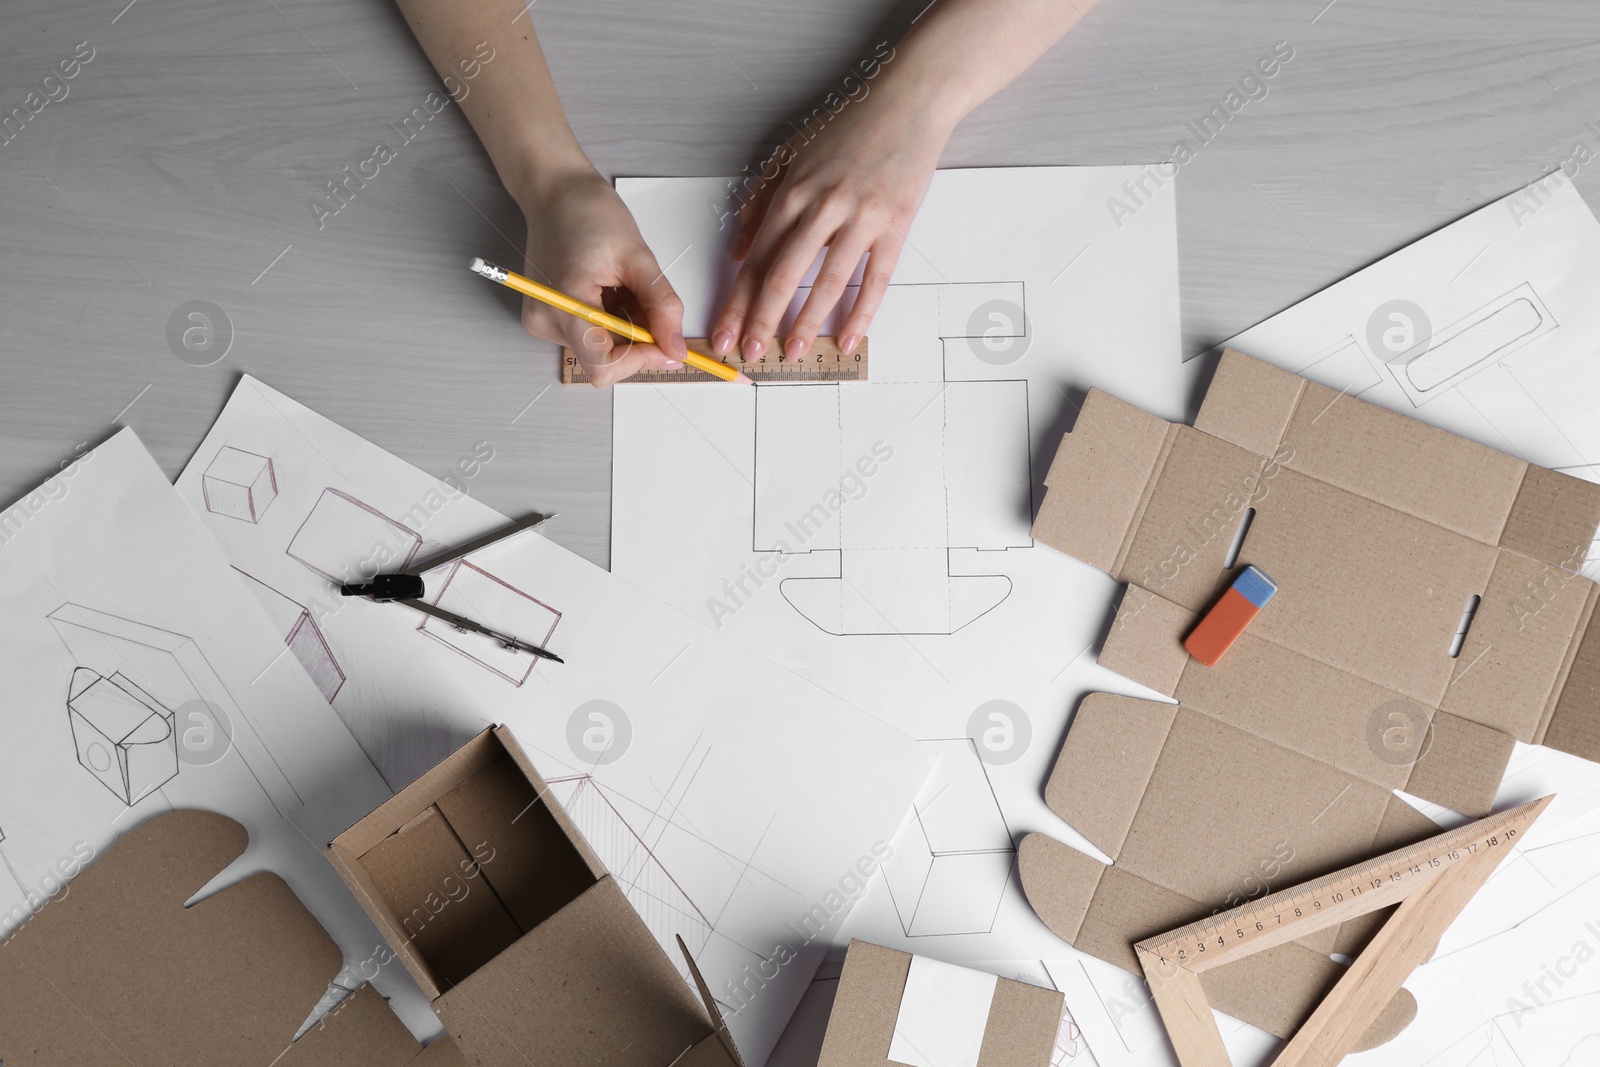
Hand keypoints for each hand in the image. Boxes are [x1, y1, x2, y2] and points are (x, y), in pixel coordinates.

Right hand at [515, 168, 686, 387]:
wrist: (556, 193)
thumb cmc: (589, 213)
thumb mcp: (638, 256)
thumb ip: (662, 306)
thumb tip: (676, 350)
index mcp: (565, 302)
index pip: (603, 365)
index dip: (640, 360)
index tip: (666, 342)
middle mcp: (547, 320)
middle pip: (604, 360)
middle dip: (637, 339)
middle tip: (647, 300)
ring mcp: (544, 322)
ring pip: (601, 349)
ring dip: (626, 329)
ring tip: (623, 287)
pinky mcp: (548, 320)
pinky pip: (591, 337)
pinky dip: (611, 322)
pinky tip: (610, 291)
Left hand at [711, 96, 951, 363]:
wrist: (906, 102)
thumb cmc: (848, 128)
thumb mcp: (790, 156)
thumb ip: (759, 204)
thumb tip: (735, 253)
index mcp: (791, 192)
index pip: (755, 258)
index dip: (736, 302)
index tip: (722, 333)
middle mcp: (821, 206)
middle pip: (782, 274)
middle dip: (760, 320)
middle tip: (748, 354)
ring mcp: (860, 217)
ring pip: (826, 280)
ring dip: (805, 321)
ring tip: (792, 352)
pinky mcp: (895, 225)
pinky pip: (875, 278)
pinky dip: (862, 312)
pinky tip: (847, 338)